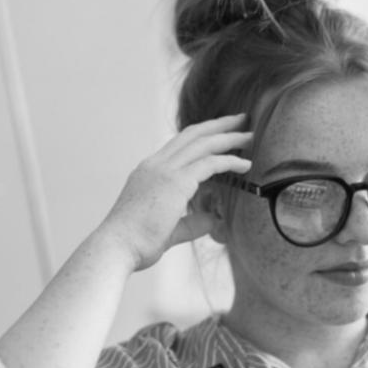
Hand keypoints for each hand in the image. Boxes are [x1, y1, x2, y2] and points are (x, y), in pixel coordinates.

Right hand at [96, 114, 252, 270]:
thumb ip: (191, 222)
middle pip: (192, 134)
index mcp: (148, 171)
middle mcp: (155, 165)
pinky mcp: (176, 182)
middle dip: (219, 125)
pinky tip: (245, 165)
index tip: (220, 134)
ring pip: (204, 143)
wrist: (117, 247)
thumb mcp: (168, 229)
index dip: (202, 137)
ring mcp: (164, 170)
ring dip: (229, 137)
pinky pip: (210, 163)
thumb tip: (213, 220)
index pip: (179, 145)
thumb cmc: (136, 243)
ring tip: (250, 135)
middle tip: (241, 120)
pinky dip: (230, 161)